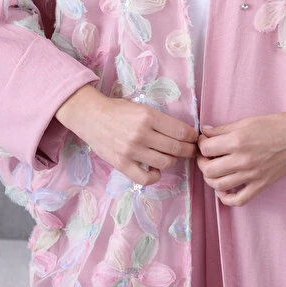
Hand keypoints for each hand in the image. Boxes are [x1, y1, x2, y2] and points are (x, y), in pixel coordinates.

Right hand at [55, 84, 198, 185]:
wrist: (91, 116)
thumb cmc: (118, 110)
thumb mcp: (142, 107)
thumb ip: (160, 120)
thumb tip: (183, 133)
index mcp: (148, 116)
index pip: (180, 131)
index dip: (192, 137)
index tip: (194, 139)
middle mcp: (142, 134)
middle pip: (176, 148)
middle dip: (189, 150)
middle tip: (191, 150)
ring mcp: (131, 151)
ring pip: (165, 163)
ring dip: (173, 161)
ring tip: (171, 157)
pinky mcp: (121, 164)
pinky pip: (145, 178)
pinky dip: (156, 176)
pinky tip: (156, 170)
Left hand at [196, 109, 285, 207]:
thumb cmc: (276, 125)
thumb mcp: (247, 121)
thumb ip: (223, 129)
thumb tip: (204, 132)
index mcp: (237, 141)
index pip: (206, 148)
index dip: (201, 144)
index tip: (204, 141)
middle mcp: (242, 160)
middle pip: (208, 169)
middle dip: (202, 162)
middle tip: (206, 155)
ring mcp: (251, 176)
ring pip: (218, 186)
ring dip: (211, 178)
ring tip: (214, 169)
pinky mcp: (260, 185)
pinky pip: (238, 200)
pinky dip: (226, 198)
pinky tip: (224, 190)